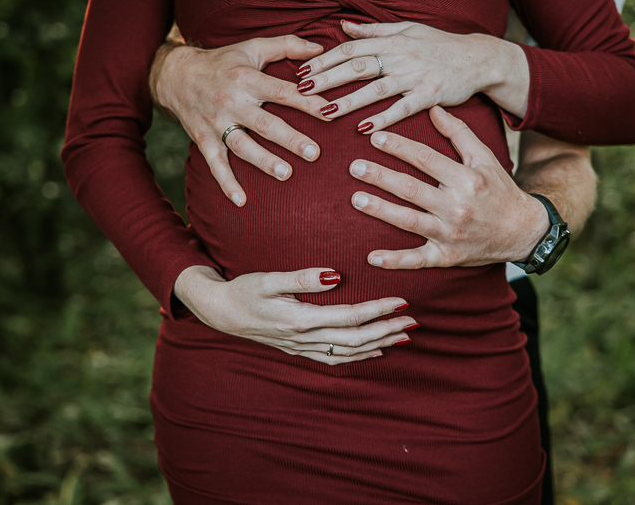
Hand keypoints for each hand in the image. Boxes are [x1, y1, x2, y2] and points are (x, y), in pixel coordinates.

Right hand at [152, 36, 329, 205]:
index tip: (330, 113)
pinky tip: (241, 201)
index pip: (282, 91)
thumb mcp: (252, 48)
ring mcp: (216, 123)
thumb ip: (287, 45)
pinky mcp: (204, 139)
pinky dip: (226, 183)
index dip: (306, 102)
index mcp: (247, 78)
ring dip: (263, 161)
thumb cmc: (224, 62)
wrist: (176, 75)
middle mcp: (232, 101)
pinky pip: (215, 164)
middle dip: (289, 138)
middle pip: (264, 122)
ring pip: (242, 145)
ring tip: (286, 174)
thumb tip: (319, 47)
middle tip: (314, 152)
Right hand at [174, 266, 416, 364]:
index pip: (349, 317)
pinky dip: (359, 357)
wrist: (220, 312)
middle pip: (355, 339)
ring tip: (404, 336)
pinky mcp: (299, 350)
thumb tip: (335, 275)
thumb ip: (303, 278)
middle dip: (387, 330)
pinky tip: (376, 351)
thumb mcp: (269, 278)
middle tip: (413, 320)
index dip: (377, 310)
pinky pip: (334, 358)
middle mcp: (303, 339)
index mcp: (299, 320)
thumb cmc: (244, 290)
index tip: (401, 300)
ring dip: (379, 345)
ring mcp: (301, 348)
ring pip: (348, 352)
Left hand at [296, 20, 528, 132]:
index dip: (325, 59)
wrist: (479, 58)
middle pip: (356, 67)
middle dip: (327, 78)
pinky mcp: (430, 95)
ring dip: (347, 101)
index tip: (303, 70)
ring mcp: (415, 76)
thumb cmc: (439, 45)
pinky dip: (382, 118)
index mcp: (392, 40)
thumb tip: (342, 27)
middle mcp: (400, 56)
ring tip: (323, 111)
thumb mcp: (407, 30)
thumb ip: (374, 31)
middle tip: (301, 90)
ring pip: (374, 89)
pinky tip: (362, 129)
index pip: (351, 49)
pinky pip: (402, 109)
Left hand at [348, 106, 548, 268]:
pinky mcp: (448, 257)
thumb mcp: (485, 158)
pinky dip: (395, 261)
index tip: (375, 137)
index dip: (399, 147)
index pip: (426, 159)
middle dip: (380, 176)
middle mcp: (457, 207)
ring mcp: (451, 234)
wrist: (524, 232)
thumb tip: (433, 107)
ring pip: (410, 221)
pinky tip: (372, 257)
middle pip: (412, 189)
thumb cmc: (500, 191)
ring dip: (381, 210)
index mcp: (466, 179)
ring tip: (356, 199)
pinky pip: (418, 260)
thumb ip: (459, 133)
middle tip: (354, 166)